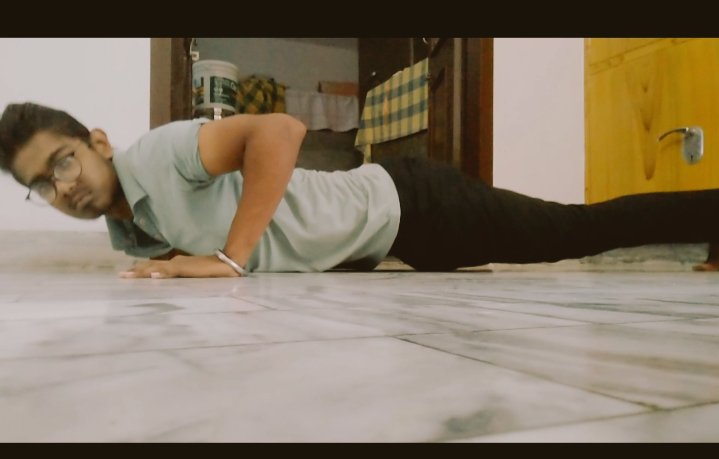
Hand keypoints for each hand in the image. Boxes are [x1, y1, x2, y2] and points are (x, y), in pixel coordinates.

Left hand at [119, 254, 240, 278]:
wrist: (227, 263)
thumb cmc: (212, 271)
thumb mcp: (193, 275)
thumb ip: (183, 276)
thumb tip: (169, 280)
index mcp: (175, 264)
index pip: (154, 267)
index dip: (140, 269)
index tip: (127, 274)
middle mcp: (175, 263)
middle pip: (151, 266)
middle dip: (135, 271)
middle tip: (121, 276)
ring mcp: (180, 265)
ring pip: (157, 268)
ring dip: (142, 272)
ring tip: (129, 275)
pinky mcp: (187, 269)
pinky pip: (172, 272)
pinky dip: (161, 274)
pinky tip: (153, 277)